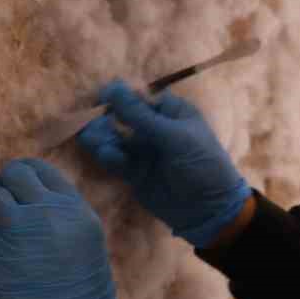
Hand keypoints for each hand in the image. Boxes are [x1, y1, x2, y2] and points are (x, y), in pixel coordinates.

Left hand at [0, 158, 120, 298]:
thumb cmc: (84, 291)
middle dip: (6, 182)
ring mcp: (19, 230)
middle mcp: (47, 212)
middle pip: (15, 174)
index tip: (21, 182)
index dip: (27, 172)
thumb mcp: (87, 240)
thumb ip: (64, 214)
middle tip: (5, 195)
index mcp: (75, 209)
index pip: (43, 170)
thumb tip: (36, 197)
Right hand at [77, 80, 252, 248]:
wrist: (210, 211)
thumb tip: (114, 87)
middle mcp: (155, 128)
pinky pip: (115, 160)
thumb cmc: (202, 165)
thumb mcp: (175, 138)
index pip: (139, 98)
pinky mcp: (134, 173)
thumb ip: (141, 116)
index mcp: (171, 112)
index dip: (119, 97)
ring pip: (115, 139)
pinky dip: (109, 156)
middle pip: (122, 117)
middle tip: (90, 123)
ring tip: (93, 139)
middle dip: (106, 119)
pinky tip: (107, 156)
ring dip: (103, 138)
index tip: (100, 98)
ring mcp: (144, 151)